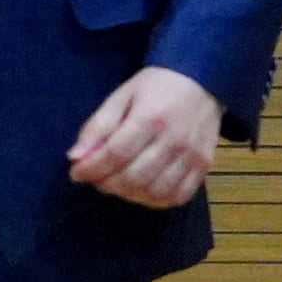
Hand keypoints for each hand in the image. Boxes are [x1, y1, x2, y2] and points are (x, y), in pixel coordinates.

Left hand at [68, 64, 224, 209]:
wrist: (201, 81)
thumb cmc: (155, 88)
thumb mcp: (121, 96)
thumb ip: (98, 126)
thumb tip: (76, 156)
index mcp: (151, 118)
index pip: (115, 154)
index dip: (91, 169)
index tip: (76, 173)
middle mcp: (175, 140)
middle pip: (134, 177)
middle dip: (106, 184)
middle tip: (95, 178)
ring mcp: (193, 155)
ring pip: (155, 192)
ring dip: (128, 194)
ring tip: (116, 183)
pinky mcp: (205, 165)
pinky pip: (178, 196)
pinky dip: (155, 200)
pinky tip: (141, 190)